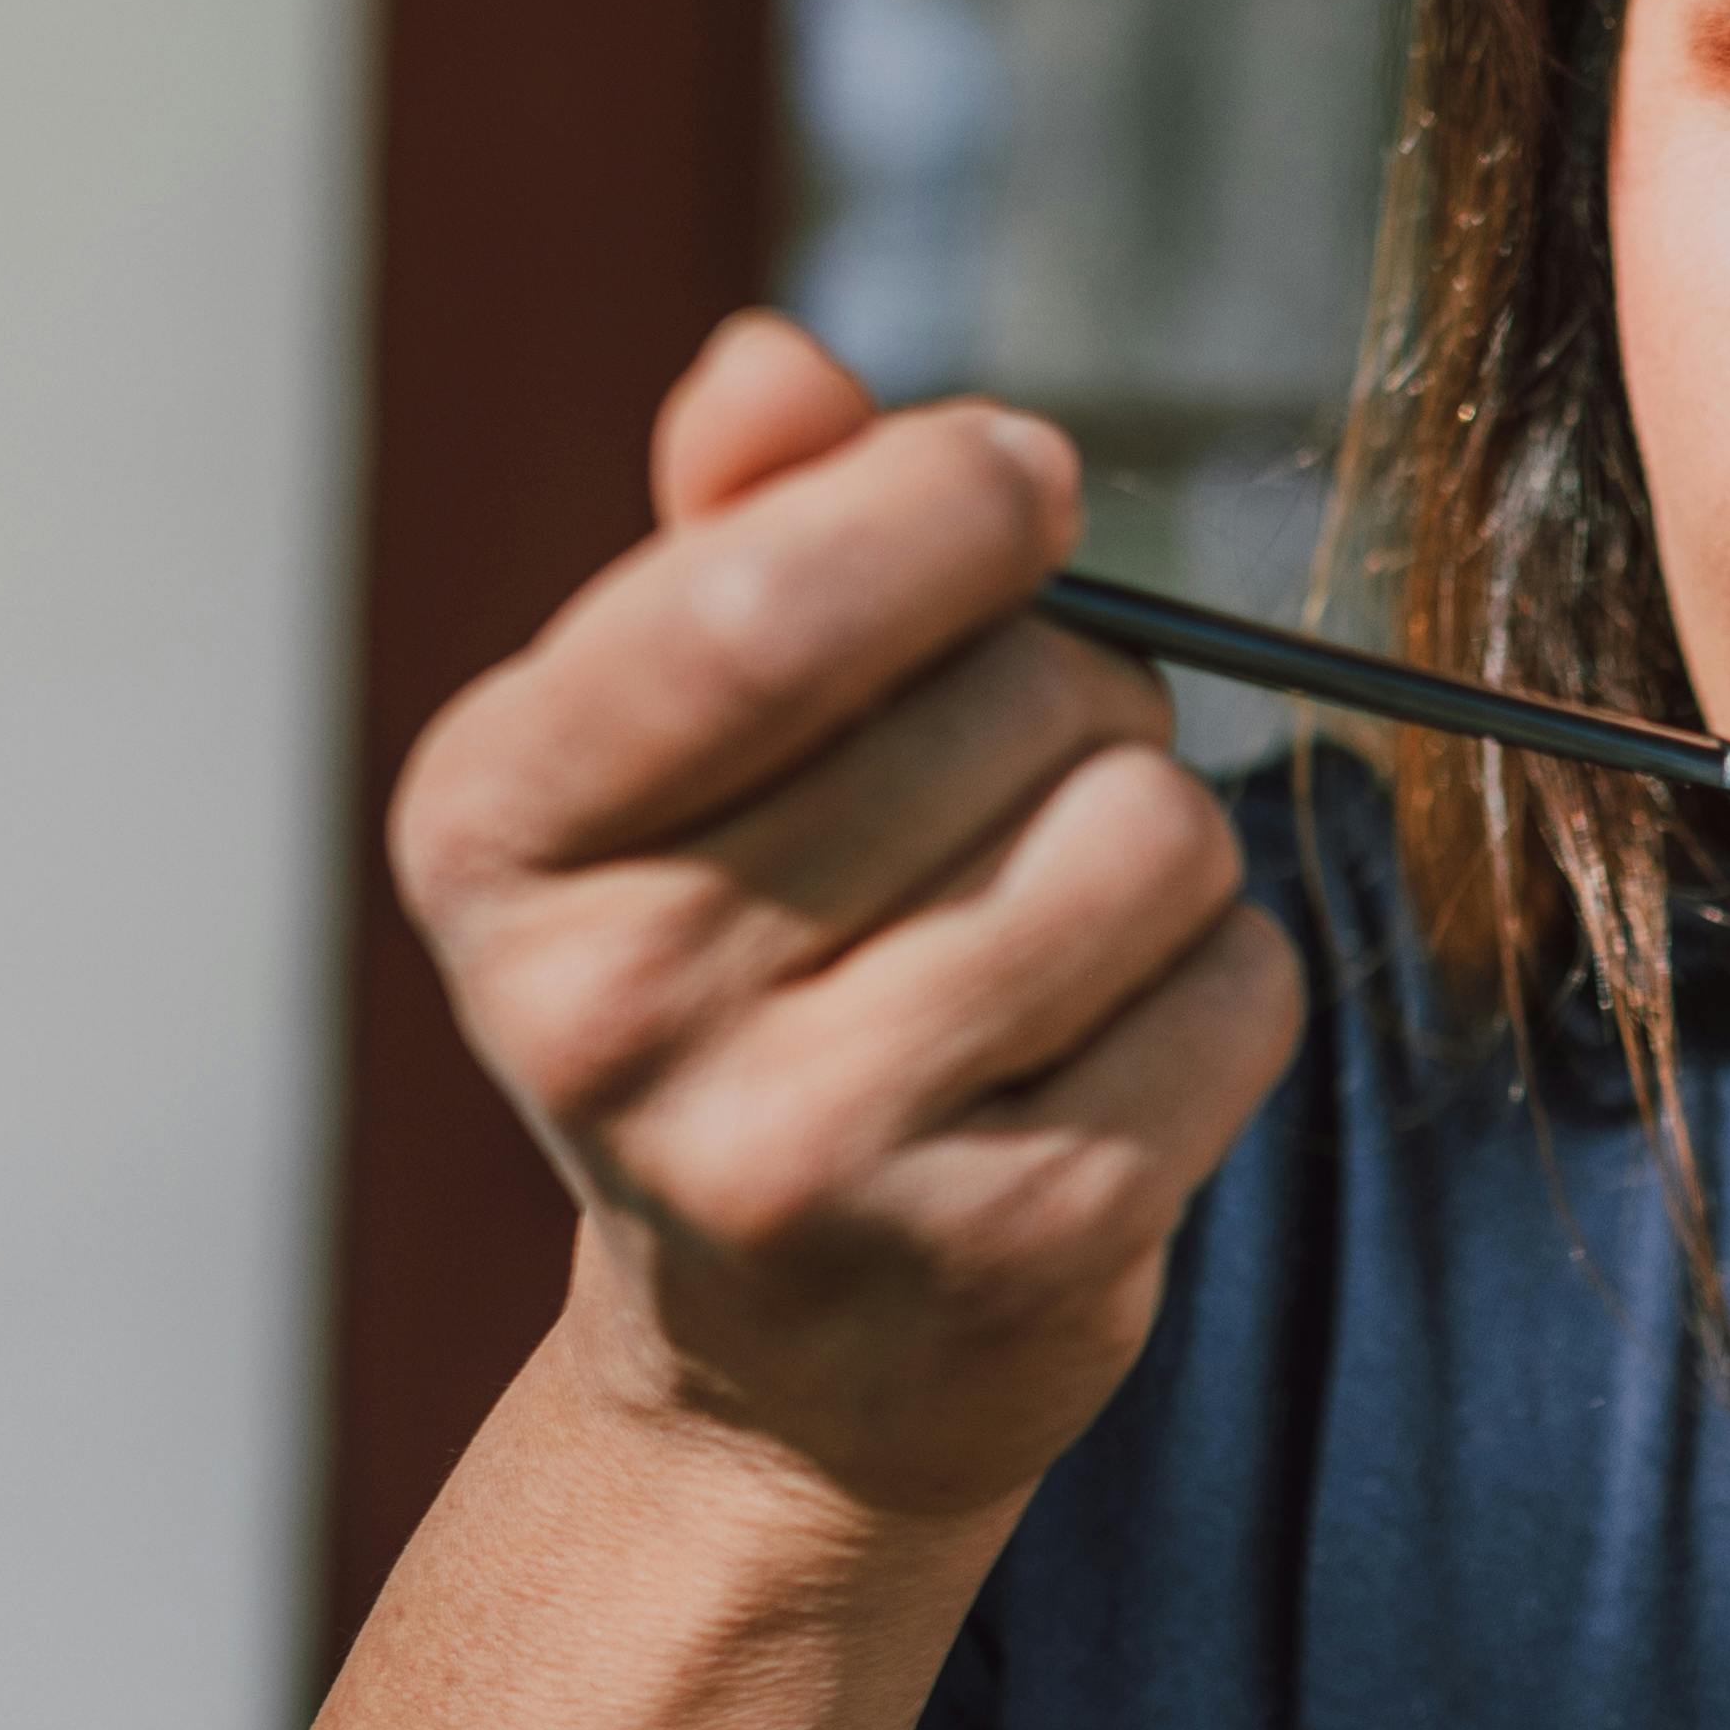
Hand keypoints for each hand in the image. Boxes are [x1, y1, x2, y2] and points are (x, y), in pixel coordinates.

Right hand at [386, 315, 1304, 1522]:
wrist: (773, 1360)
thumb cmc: (739, 964)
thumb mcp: (667, 744)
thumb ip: (725, 533)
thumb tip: (774, 369)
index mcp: (493, 831)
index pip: (760, 604)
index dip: (947, 499)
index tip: (1015, 483)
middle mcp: (614, 1009)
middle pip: (1015, 697)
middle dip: (1073, 684)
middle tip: (1011, 773)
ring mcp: (812, 1153)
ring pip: (1149, 836)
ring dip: (1156, 834)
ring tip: (1056, 910)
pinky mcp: (1016, 1247)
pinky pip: (1237, 990)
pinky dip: (1218, 984)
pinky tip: (1102, 1043)